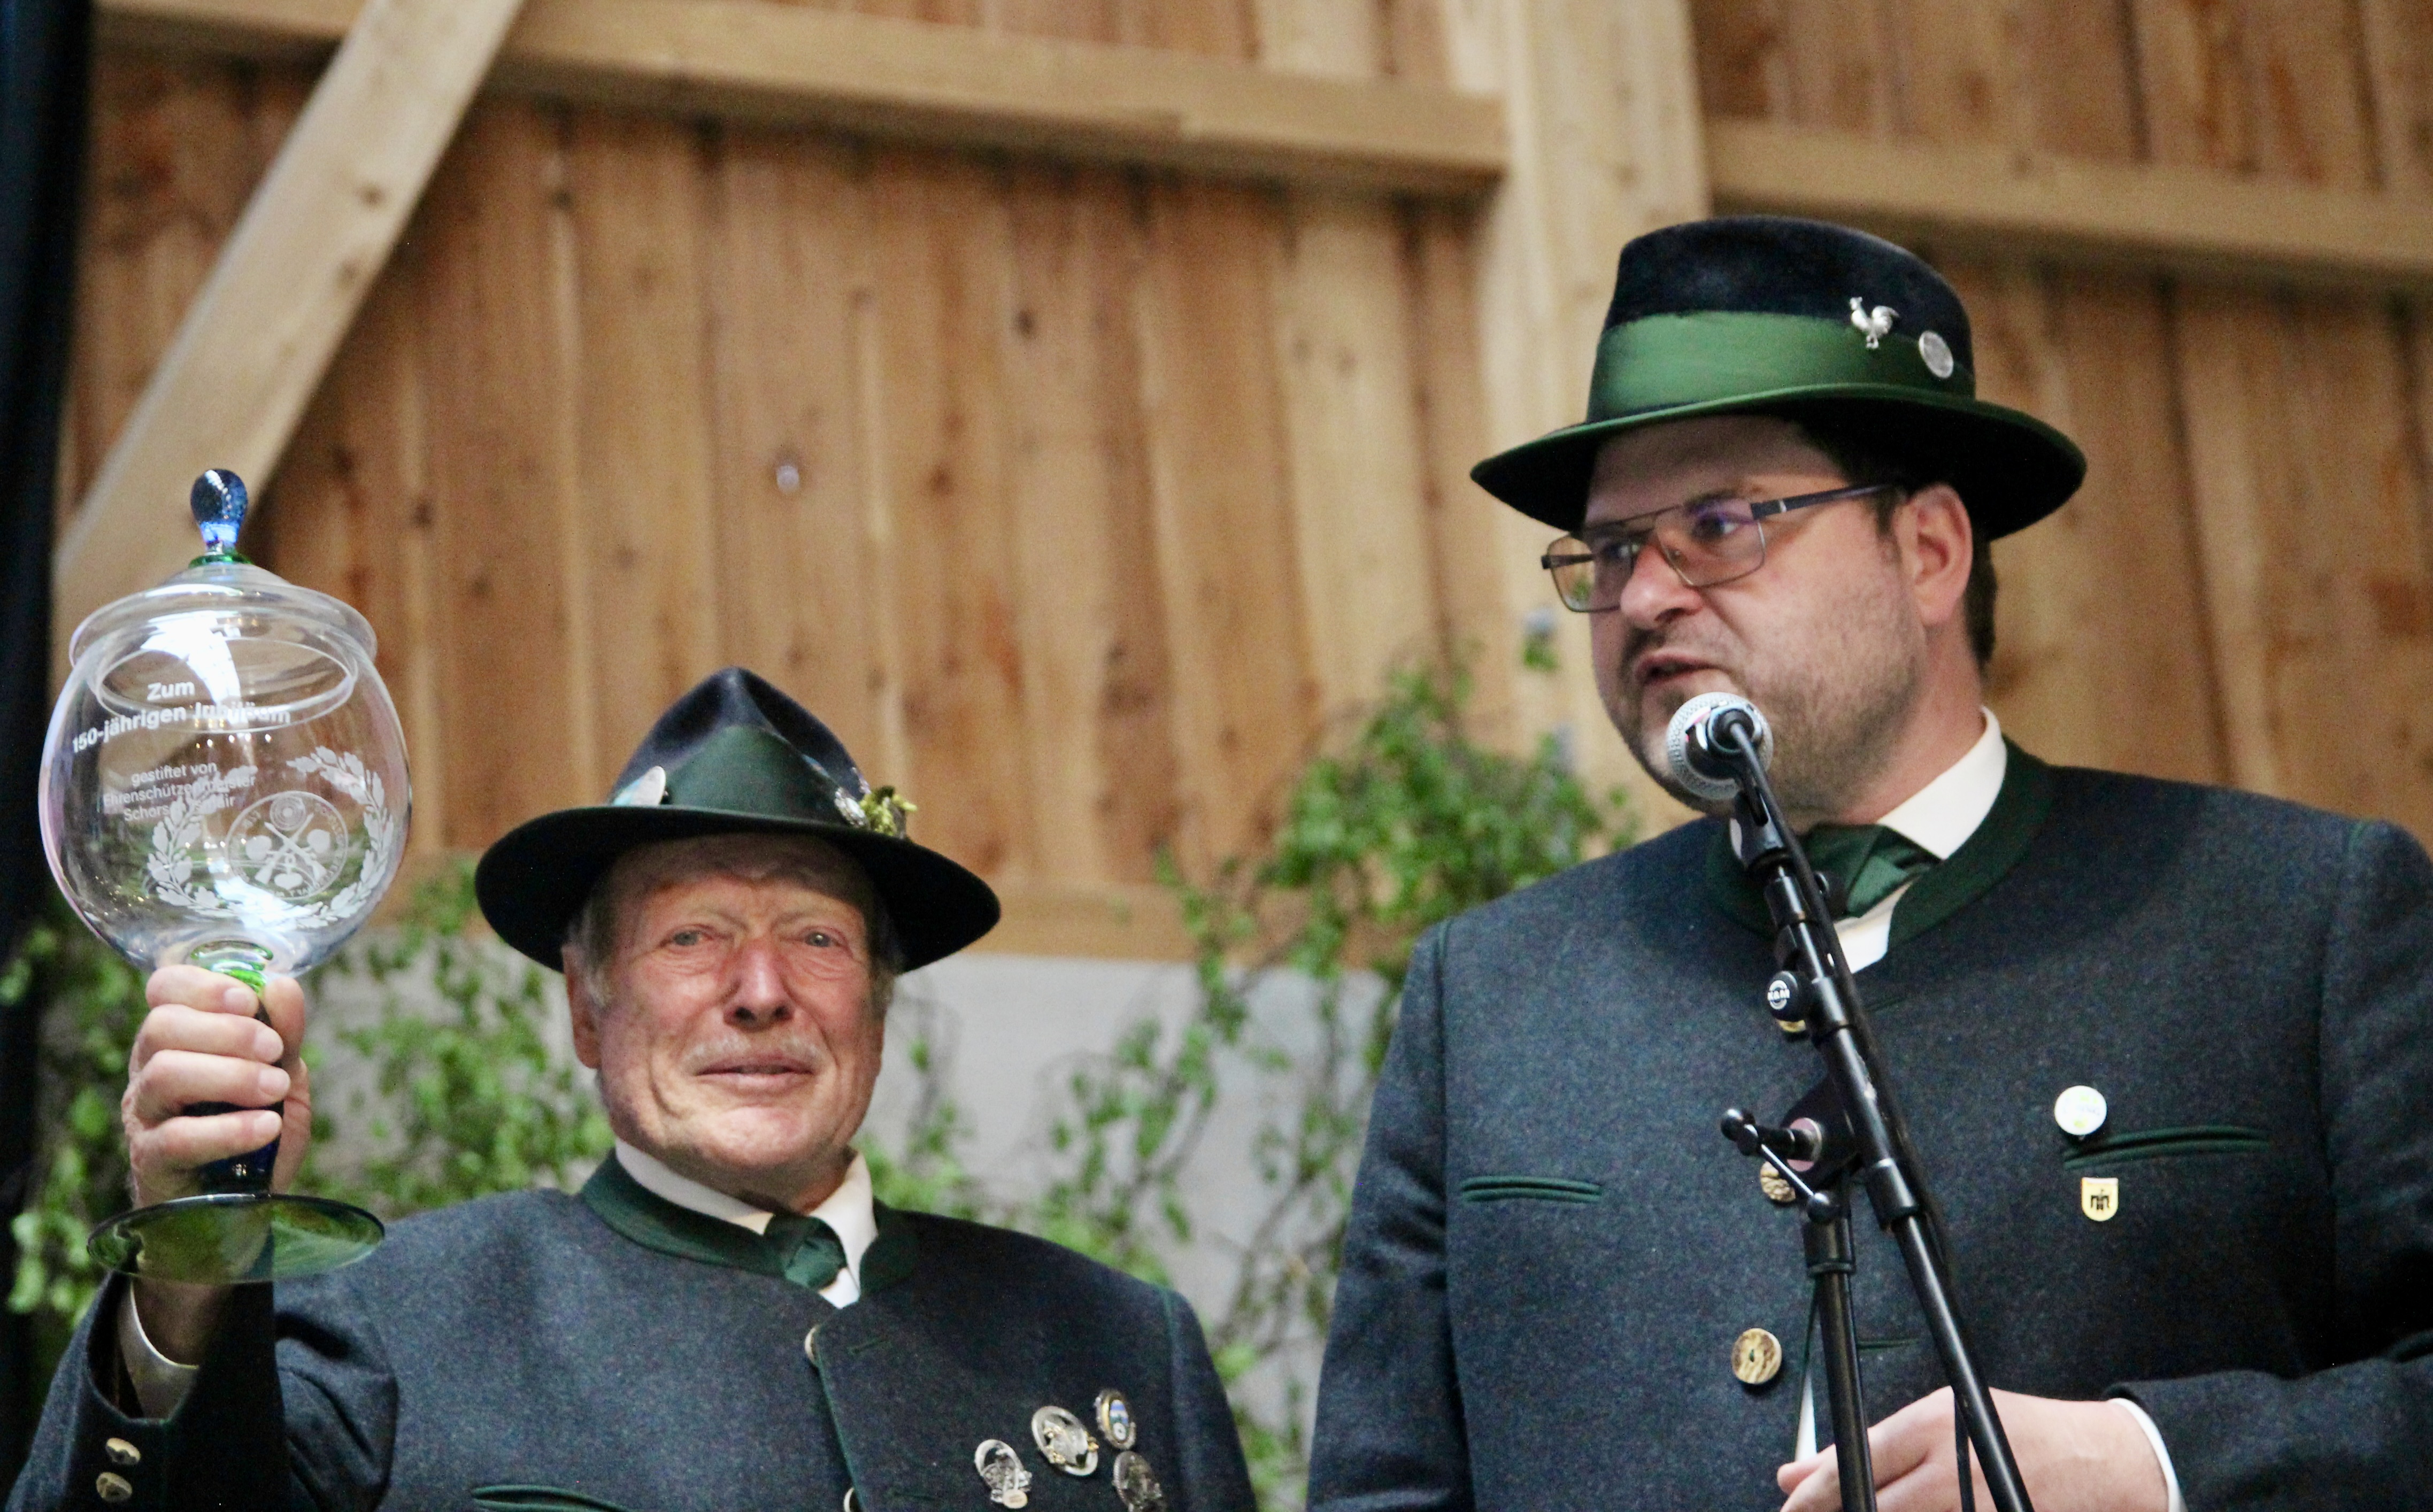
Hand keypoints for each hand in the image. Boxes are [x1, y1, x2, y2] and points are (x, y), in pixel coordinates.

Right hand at [122, 966, 313, 1207]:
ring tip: (275, 1089)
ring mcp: (143, 1115)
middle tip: (274, 1050)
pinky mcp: (151, 1160)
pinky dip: (229, 1128)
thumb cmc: (256, 1130)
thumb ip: (283, 1033)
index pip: (164, 988)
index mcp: (178, 1038)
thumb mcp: (281, 1076)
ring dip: (230, 1075)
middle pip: (162, 1026)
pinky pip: (179, 1138)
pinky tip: (266, 1127)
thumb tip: (282, 984)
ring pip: (165, 1074)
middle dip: (228, 1030)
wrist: (241, 1206)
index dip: (203, 986)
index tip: (249, 1000)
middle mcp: (149, 1069)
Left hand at [1778, 1388, 2166, 1511]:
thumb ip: (1867, 1449)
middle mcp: (1950, 1473)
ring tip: (1870, 1509)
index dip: (1811, 1498)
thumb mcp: (1937, 1419)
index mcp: (1929, 1427)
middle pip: (1873, 1507)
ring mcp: (1977, 1508)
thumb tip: (1793, 1475)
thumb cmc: (2013, 1432)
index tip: (1789, 1507)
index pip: (1852, 1467)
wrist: (2098, 1461)